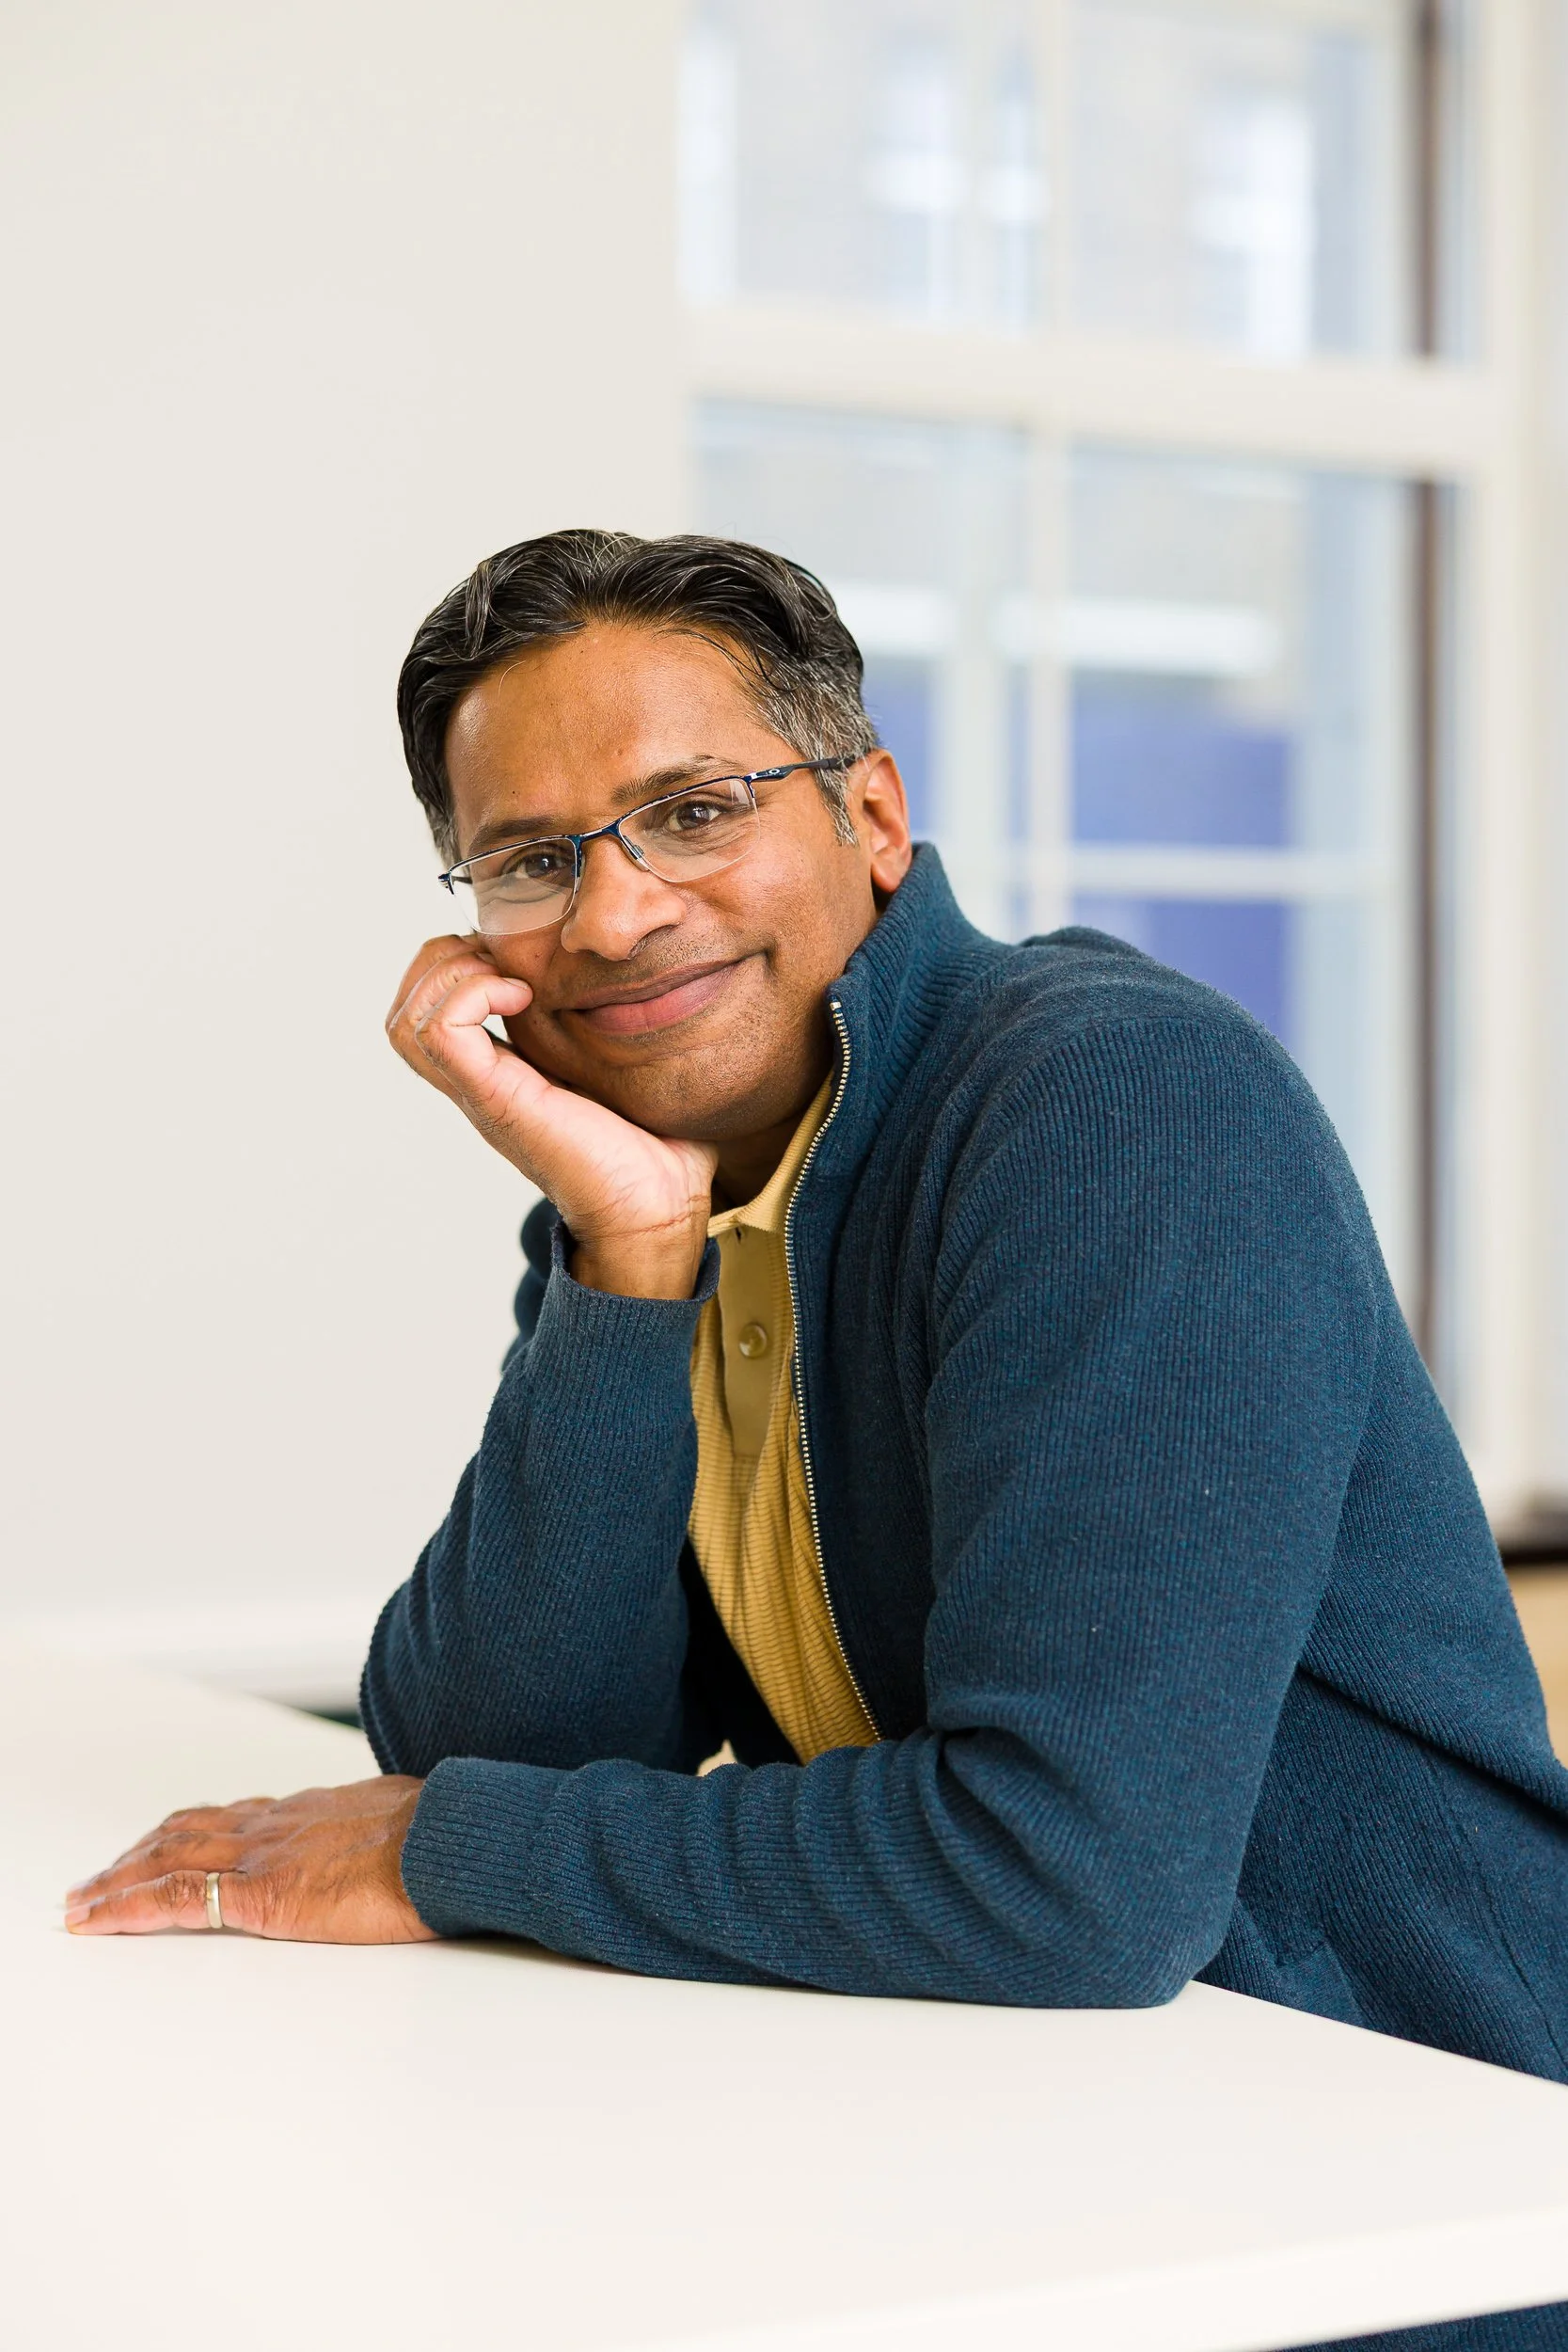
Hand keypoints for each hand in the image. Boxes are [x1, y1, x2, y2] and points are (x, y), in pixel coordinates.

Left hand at [62, 1777, 436, 1942]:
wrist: (453, 1843)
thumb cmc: (445, 1841)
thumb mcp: (406, 1828)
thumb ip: (381, 1839)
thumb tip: (395, 1849)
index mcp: (312, 1812)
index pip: (232, 1817)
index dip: (188, 1833)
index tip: (162, 1846)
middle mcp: (277, 1825)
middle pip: (186, 1833)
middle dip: (137, 1857)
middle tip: (98, 1879)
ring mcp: (263, 1856)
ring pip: (167, 1858)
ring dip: (118, 1879)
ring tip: (85, 1901)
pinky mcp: (260, 1897)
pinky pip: (177, 1897)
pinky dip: (129, 1907)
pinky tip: (100, 1920)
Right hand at [386, 936, 714, 1298]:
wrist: (656, 1207)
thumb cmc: (655, 1150)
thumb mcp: (623, 1073)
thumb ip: (618, 1036)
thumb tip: (660, 994)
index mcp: (501, 1075)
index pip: (431, 1011)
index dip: (457, 965)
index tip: (519, 960)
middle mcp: (479, 1084)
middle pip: (403, 1013)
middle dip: (441, 962)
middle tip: (504, 962)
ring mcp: (482, 1092)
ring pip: (406, 1020)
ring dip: (450, 975)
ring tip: (509, 978)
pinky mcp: (496, 1097)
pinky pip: (442, 1031)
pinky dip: (472, 994)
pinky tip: (523, 997)